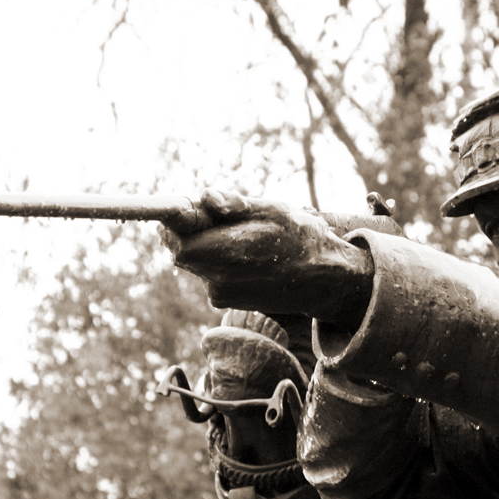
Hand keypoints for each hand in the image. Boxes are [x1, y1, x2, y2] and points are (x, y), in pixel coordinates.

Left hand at [160, 189, 373, 327]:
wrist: (323, 281)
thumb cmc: (300, 240)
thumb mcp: (269, 210)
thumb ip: (231, 204)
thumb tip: (204, 198)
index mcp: (224, 253)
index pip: (174, 237)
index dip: (176, 219)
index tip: (189, 207)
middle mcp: (216, 279)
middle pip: (183, 249)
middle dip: (193, 230)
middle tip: (221, 217)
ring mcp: (220, 294)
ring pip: (198, 260)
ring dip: (210, 244)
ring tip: (248, 237)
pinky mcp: (227, 301)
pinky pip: (212, 273)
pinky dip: (222, 260)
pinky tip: (252, 256)